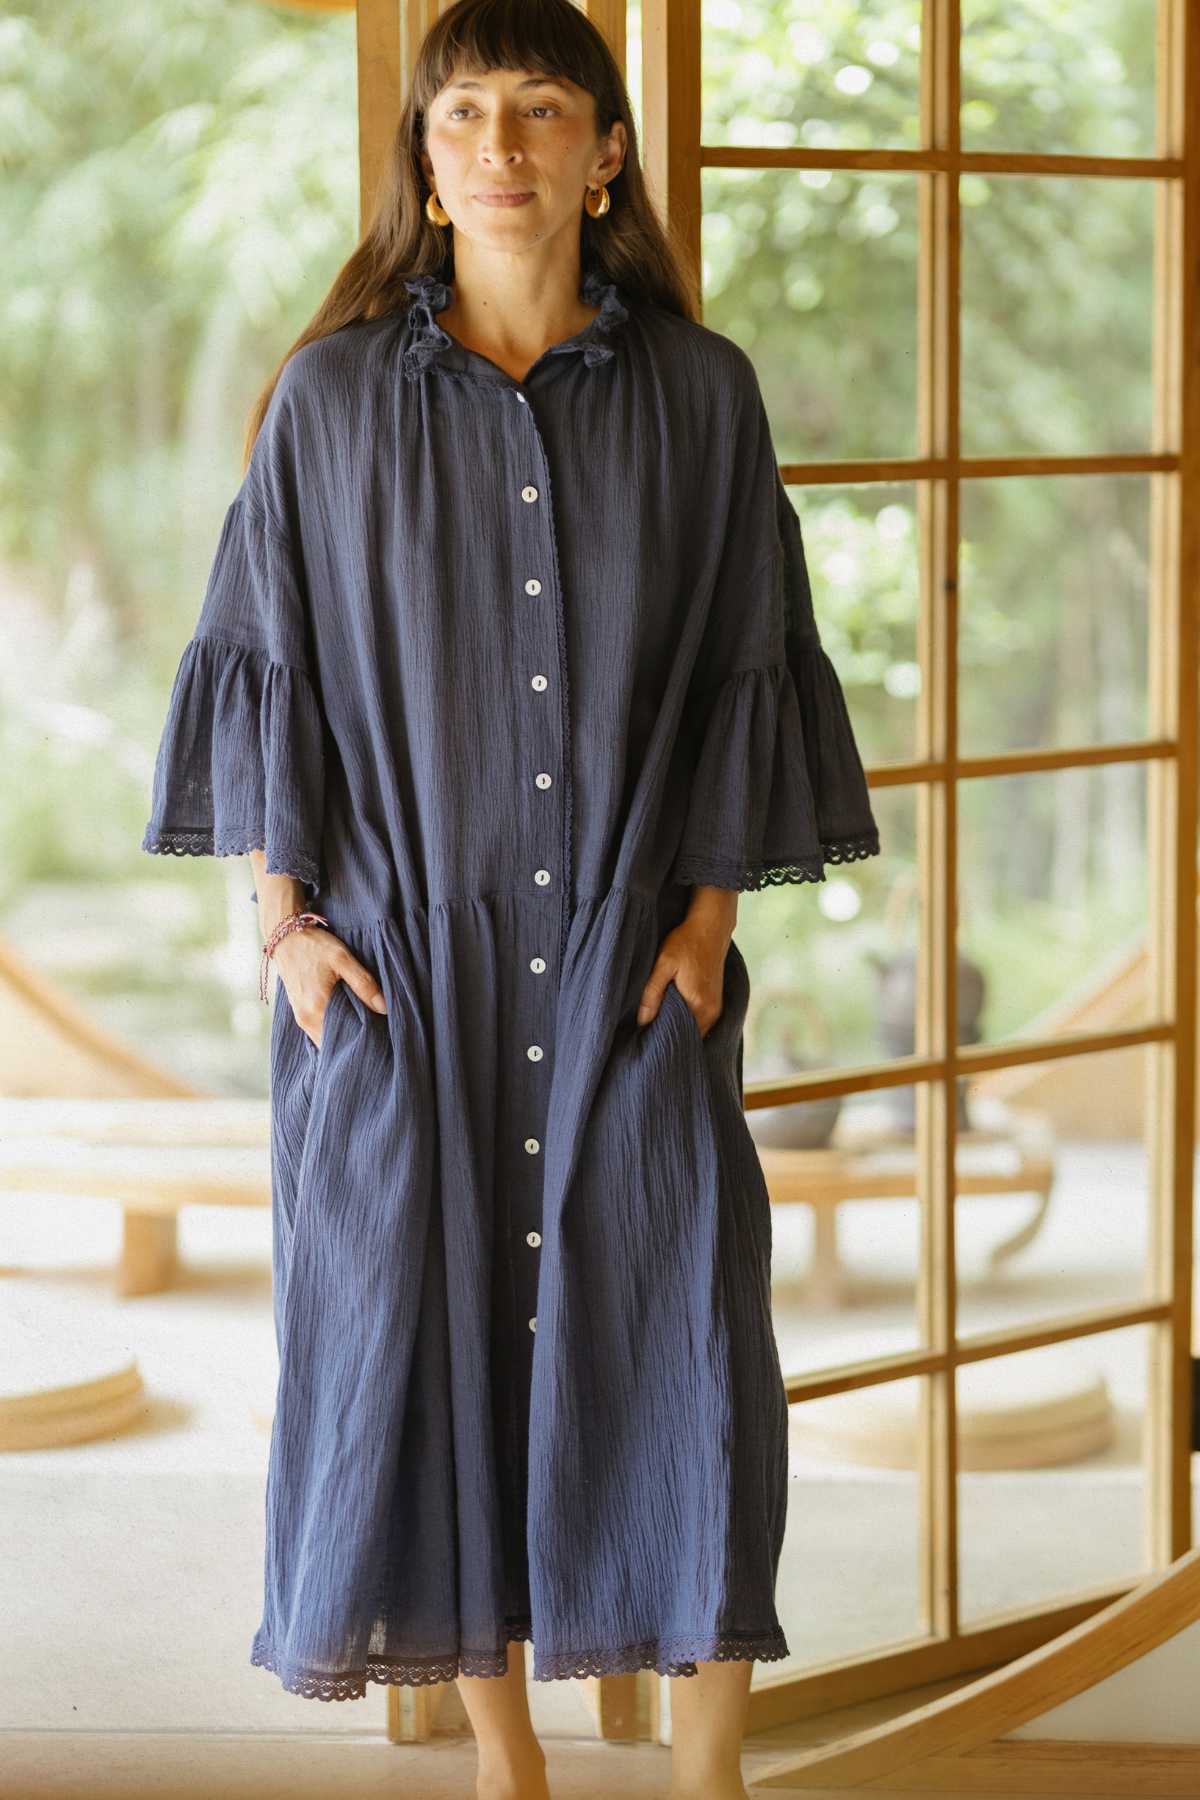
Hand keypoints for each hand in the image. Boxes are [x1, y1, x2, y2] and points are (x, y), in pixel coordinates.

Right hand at [272, 928, 387, 1048]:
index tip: (378, 1035)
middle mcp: (305, 1019)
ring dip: (342, 1035)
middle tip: (374, 1032)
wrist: (285, 936)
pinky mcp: (298, 1012)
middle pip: (334, 1043)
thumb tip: (384, 1008)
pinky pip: (318, 1031)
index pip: (343, 1040)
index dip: (362, 1040)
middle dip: (353, 1039)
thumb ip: (364, 984)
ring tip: (362, 1025)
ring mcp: (300, 1018)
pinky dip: (332, 1029)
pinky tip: (346, 1019)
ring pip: (325, 1039)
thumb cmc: (314, 946)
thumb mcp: (342, 959)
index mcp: (317, 1008)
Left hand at [636, 919, 728, 1038]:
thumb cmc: (686, 942)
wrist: (711, 927)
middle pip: (687, 1036)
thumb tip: (641, 1022)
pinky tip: (671, 1011)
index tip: (643, 1036)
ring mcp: (716, 1009)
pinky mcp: (716, 1002)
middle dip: (668, 1034)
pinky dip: (685, 1020)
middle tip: (646, 1031)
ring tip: (656, 1021)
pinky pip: (699, 1022)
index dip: (660, 1038)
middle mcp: (712, 1013)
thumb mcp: (663, 964)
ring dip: (677, 1027)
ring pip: (693, 1030)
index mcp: (699, 1006)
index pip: (678, 1036)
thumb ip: (652, 993)